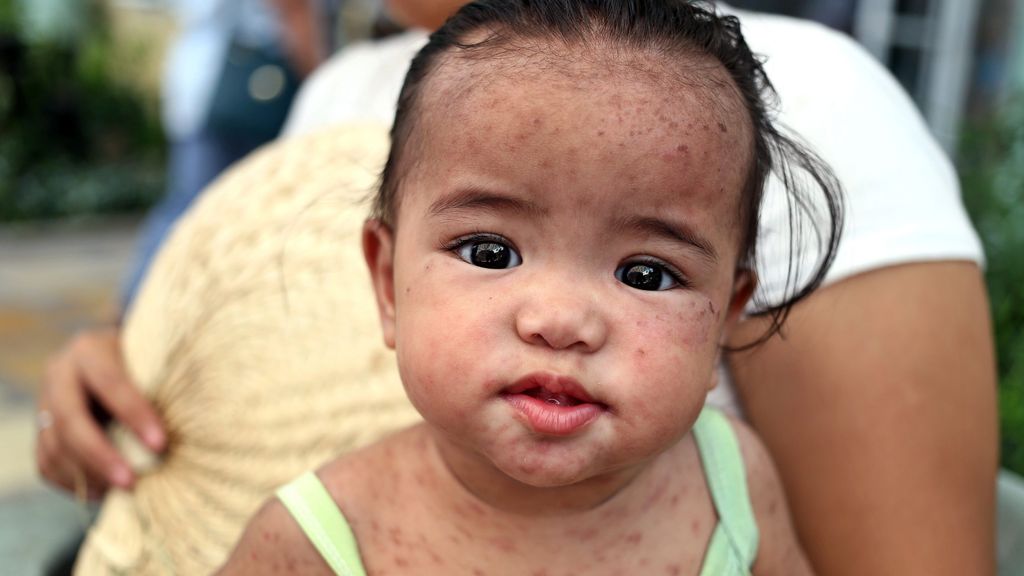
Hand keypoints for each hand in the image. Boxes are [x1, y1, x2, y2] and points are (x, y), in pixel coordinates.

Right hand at [35, 327, 165, 497]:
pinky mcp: (41, 430)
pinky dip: (73, 482)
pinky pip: (47, 464)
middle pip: (70, 421)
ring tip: (123, 490)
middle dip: (101, 456)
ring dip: (88, 475)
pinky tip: (103, 491)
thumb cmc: (146, 362)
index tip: (161, 444)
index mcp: (89, 350)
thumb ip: (163, 384)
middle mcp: (59, 374)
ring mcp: (43, 403)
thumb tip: (189, 425)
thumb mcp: (152, 360)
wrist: (112, 358)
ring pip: (54, 447)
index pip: (110, 382)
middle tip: (131, 483)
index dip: (134, 414)